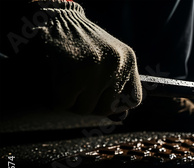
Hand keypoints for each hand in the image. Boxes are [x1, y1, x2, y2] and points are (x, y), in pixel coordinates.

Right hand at [26, 1, 141, 115]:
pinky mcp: (72, 73)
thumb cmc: (84, 44)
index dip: (117, 105)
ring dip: (72, 102)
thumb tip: (122, 118)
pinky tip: (56, 84)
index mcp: (129, 60)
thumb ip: (117, 88)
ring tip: (68, 83)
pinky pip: (64, 104)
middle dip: (90, 104)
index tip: (102, 97)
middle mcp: (116, 64)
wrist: (57, 19)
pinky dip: (57, 99)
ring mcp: (95, 68)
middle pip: (106, 109)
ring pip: (85, 109)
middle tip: (79, 88)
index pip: (133, 100)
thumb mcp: (109, 60)